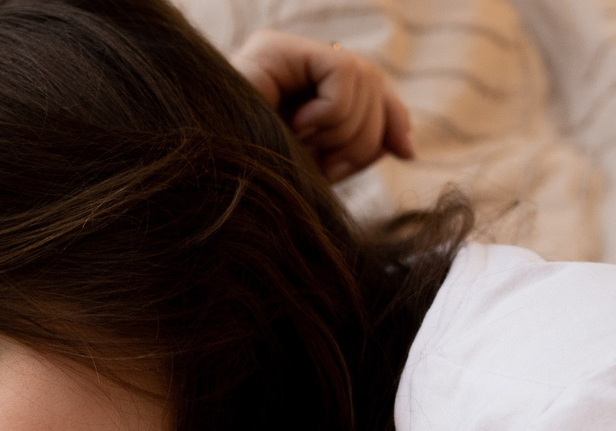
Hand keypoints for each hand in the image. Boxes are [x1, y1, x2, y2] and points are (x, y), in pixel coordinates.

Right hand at [229, 30, 415, 180]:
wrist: (209, 196)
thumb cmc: (257, 192)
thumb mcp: (320, 173)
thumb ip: (361, 148)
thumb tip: (406, 147)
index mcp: (303, 91)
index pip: (370, 87)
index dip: (392, 116)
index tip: (404, 151)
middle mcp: (292, 65)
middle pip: (372, 81)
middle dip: (365, 134)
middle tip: (327, 164)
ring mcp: (281, 53)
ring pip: (363, 74)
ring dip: (347, 129)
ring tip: (306, 147)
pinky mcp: (273, 50)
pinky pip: (341, 71)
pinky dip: (334, 112)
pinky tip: (300, 128)